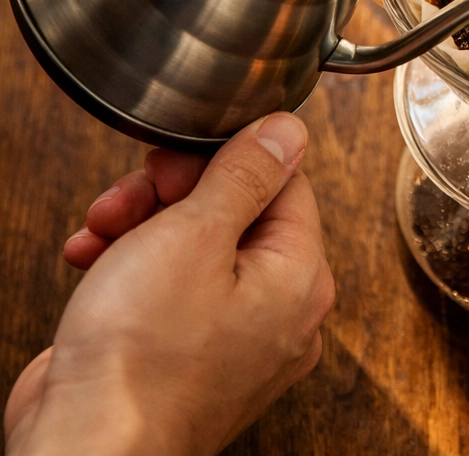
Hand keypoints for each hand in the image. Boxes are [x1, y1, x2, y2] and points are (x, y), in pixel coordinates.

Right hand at [3, 114, 335, 455]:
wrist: (81, 452)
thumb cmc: (140, 359)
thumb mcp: (195, 235)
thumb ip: (246, 175)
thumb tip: (287, 132)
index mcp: (300, 277)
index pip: (283, 183)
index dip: (225, 160)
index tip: (177, 160)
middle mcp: (278, 311)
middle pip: (237, 213)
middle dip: (173, 195)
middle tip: (134, 195)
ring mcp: (233, 339)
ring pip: (197, 247)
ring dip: (142, 226)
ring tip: (102, 230)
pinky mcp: (187, 356)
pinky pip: (172, 290)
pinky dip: (131, 268)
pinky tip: (91, 259)